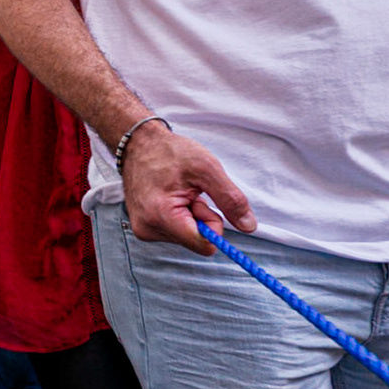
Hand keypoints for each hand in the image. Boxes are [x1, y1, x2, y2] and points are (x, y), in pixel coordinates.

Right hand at [120, 121, 254, 253]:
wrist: (139, 144)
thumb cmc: (169, 152)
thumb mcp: (207, 169)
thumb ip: (231, 199)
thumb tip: (249, 226)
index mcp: (161, 216)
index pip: (204, 244)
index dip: (213, 224)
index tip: (206, 203)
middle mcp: (148, 228)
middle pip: (196, 241)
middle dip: (200, 217)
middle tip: (190, 192)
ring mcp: (144, 229)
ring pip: (187, 237)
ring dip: (190, 215)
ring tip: (178, 192)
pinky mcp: (144, 227)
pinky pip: (176, 232)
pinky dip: (180, 215)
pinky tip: (171, 197)